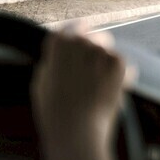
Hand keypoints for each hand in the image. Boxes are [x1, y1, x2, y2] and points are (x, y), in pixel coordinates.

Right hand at [30, 21, 136, 159]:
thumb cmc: (54, 112)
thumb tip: (59, 56)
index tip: (79, 43)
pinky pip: (119, 61)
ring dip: (103, 62)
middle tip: (89, 72)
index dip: (74, 36)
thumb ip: (51, 63)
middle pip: (89, 38)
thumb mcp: (41, 83)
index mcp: (58, 46)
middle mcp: (80, 43)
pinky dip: (117, 72)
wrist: (77, 131)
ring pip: (105, 49)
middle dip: (90, 51)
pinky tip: (108, 89)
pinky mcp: (118, 64)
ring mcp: (101, 52)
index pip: (69, 29)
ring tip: (95, 87)